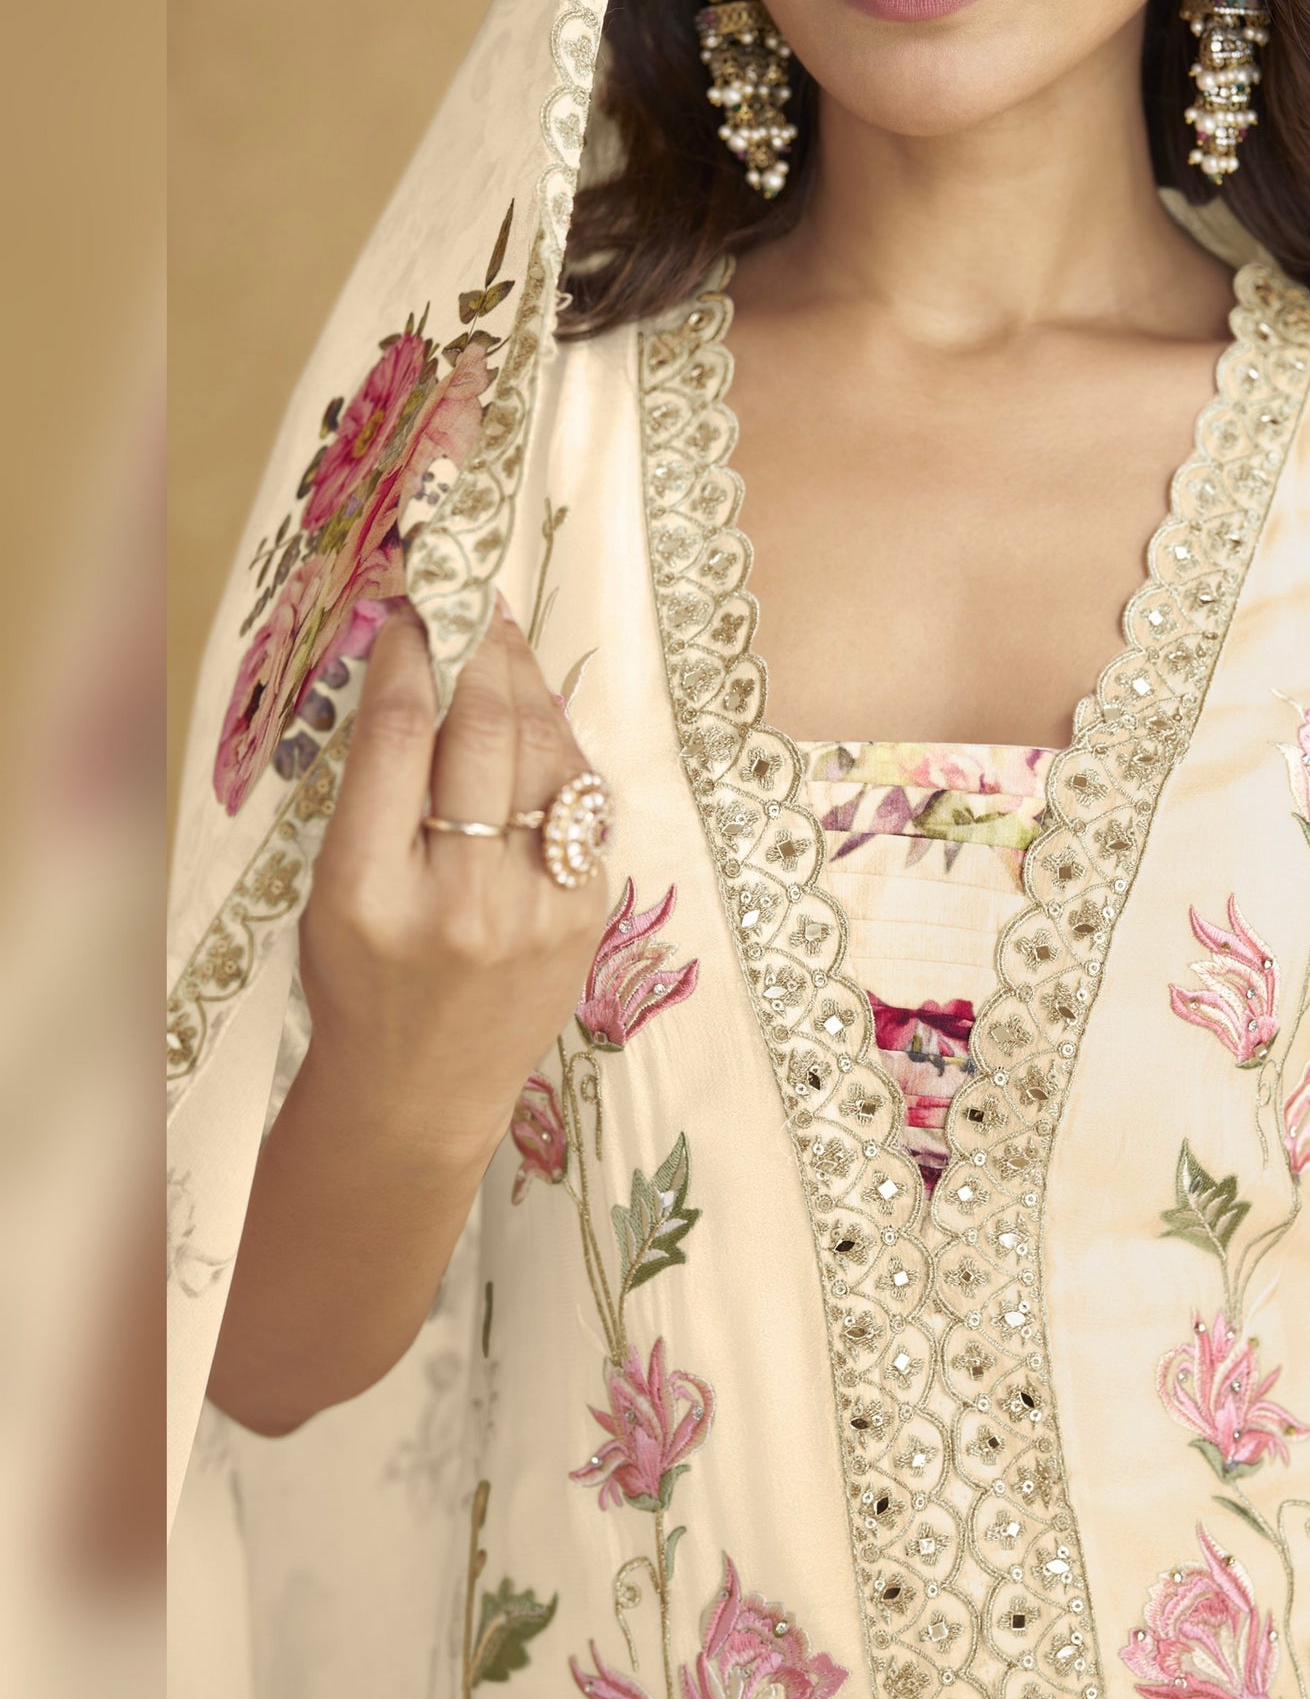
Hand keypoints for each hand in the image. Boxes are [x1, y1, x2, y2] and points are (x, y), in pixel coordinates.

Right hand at [298, 601, 610, 1164]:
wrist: (422, 1094)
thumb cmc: (361, 981)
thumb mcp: (331, 888)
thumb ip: (375, 789)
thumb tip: (414, 664)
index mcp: (369, 892)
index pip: (399, 736)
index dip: (411, 654)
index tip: (411, 609)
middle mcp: (459, 901)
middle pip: (484, 732)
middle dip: (479, 650)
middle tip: (469, 605)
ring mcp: (536, 912)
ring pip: (548, 756)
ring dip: (528, 685)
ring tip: (504, 647)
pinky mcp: (588, 917)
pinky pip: (582, 803)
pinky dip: (560, 749)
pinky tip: (538, 722)